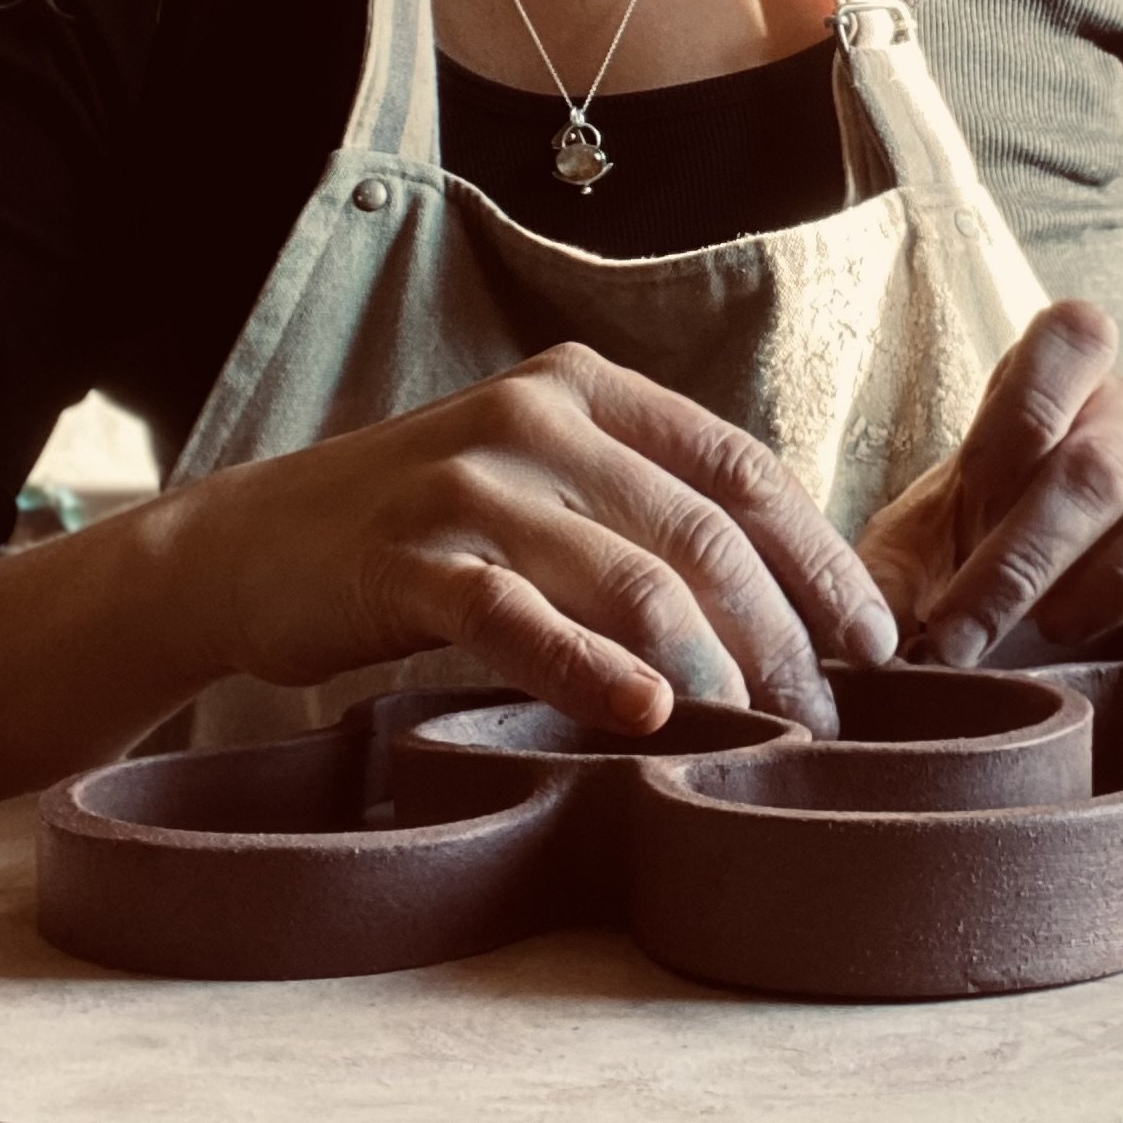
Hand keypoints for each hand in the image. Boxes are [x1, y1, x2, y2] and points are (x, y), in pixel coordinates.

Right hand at [190, 343, 897, 736]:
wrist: (248, 547)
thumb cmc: (422, 531)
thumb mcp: (540, 485)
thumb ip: (637, 511)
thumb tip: (782, 600)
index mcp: (588, 390)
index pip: (740, 468)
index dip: (819, 556)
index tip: (874, 640)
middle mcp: (539, 421)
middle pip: (704, 532)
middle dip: (783, 632)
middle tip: (824, 717)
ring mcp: (473, 485)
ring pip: (633, 577)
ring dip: (715, 666)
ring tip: (759, 732)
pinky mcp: (410, 559)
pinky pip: (521, 617)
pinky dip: (591, 669)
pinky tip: (646, 717)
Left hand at [858, 302, 1122, 664]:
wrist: (1035, 625)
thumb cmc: (965, 573)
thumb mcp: (908, 565)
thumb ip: (876, 584)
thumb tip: (854, 639)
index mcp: (1052, 391)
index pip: (1074, 334)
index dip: (1025, 412)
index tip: (964, 508)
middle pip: (1103, 457)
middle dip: (1022, 559)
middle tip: (961, 638)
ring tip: (1062, 631)